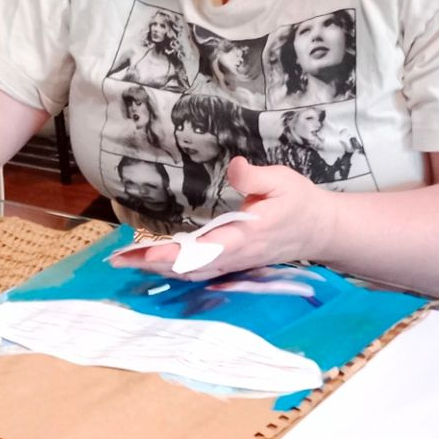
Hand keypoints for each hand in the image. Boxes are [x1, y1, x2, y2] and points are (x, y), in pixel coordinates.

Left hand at [126, 158, 334, 280]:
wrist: (320, 230)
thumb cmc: (300, 202)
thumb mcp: (282, 180)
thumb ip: (255, 177)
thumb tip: (234, 167)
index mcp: (246, 236)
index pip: (204, 249)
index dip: (174, 253)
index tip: (147, 252)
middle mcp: (236, 256)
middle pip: (189, 266)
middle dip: (153, 263)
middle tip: (118, 260)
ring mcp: (234, 263)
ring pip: (190, 271)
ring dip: (158, 268)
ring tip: (125, 261)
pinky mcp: (232, 263)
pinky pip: (198, 271)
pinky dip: (173, 268)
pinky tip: (152, 262)